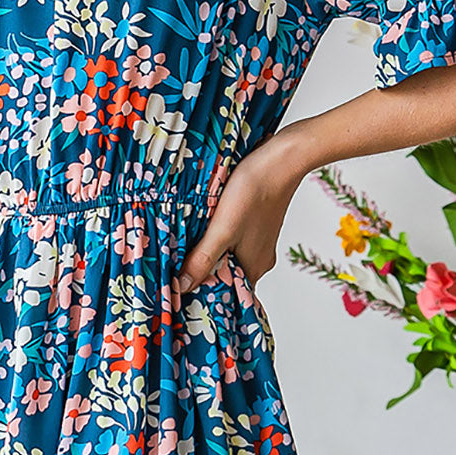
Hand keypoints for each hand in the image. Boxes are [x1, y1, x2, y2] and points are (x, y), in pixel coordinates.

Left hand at [175, 131, 304, 292]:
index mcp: (253, 268)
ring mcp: (259, 241)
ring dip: (208, 253)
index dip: (203, 294)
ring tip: (183, 247)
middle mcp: (259, 259)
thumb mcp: (221, 230)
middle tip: (175, 268)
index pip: (226, 295)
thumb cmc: (252, 193)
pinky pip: (232, 239)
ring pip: (227, 256)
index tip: (180, 291)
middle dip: (202, 272)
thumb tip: (182, 288)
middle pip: (225, 275)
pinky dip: (217, 237)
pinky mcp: (256, 224)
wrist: (280, 159)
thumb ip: (202, 260)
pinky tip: (203, 227)